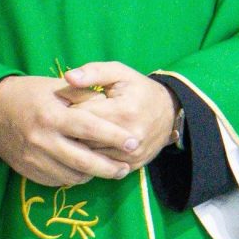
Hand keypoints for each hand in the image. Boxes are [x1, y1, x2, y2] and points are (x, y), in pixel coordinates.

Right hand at [0, 74, 134, 186]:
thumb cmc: (33, 93)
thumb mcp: (59, 87)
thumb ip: (86, 97)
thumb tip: (113, 109)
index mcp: (53, 116)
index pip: (90, 130)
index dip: (114, 137)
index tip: (133, 142)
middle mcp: (41, 140)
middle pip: (83, 162)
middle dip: (109, 168)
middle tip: (125, 168)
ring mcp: (32, 158)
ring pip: (71, 176)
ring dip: (92, 175)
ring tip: (108, 170)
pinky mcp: (25, 170)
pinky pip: (55, 180)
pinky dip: (73, 178)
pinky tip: (83, 171)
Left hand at [57, 62, 179, 170]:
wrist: (170, 112)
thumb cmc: (139, 90)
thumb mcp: (120, 73)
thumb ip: (94, 72)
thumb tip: (69, 77)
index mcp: (124, 111)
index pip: (80, 116)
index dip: (70, 109)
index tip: (68, 104)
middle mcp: (129, 137)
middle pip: (82, 138)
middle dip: (72, 129)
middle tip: (70, 120)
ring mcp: (132, 154)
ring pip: (90, 155)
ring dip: (81, 145)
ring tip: (79, 132)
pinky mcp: (132, 165)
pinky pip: (101, 166)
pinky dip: (93, 157)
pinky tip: (92, 145)